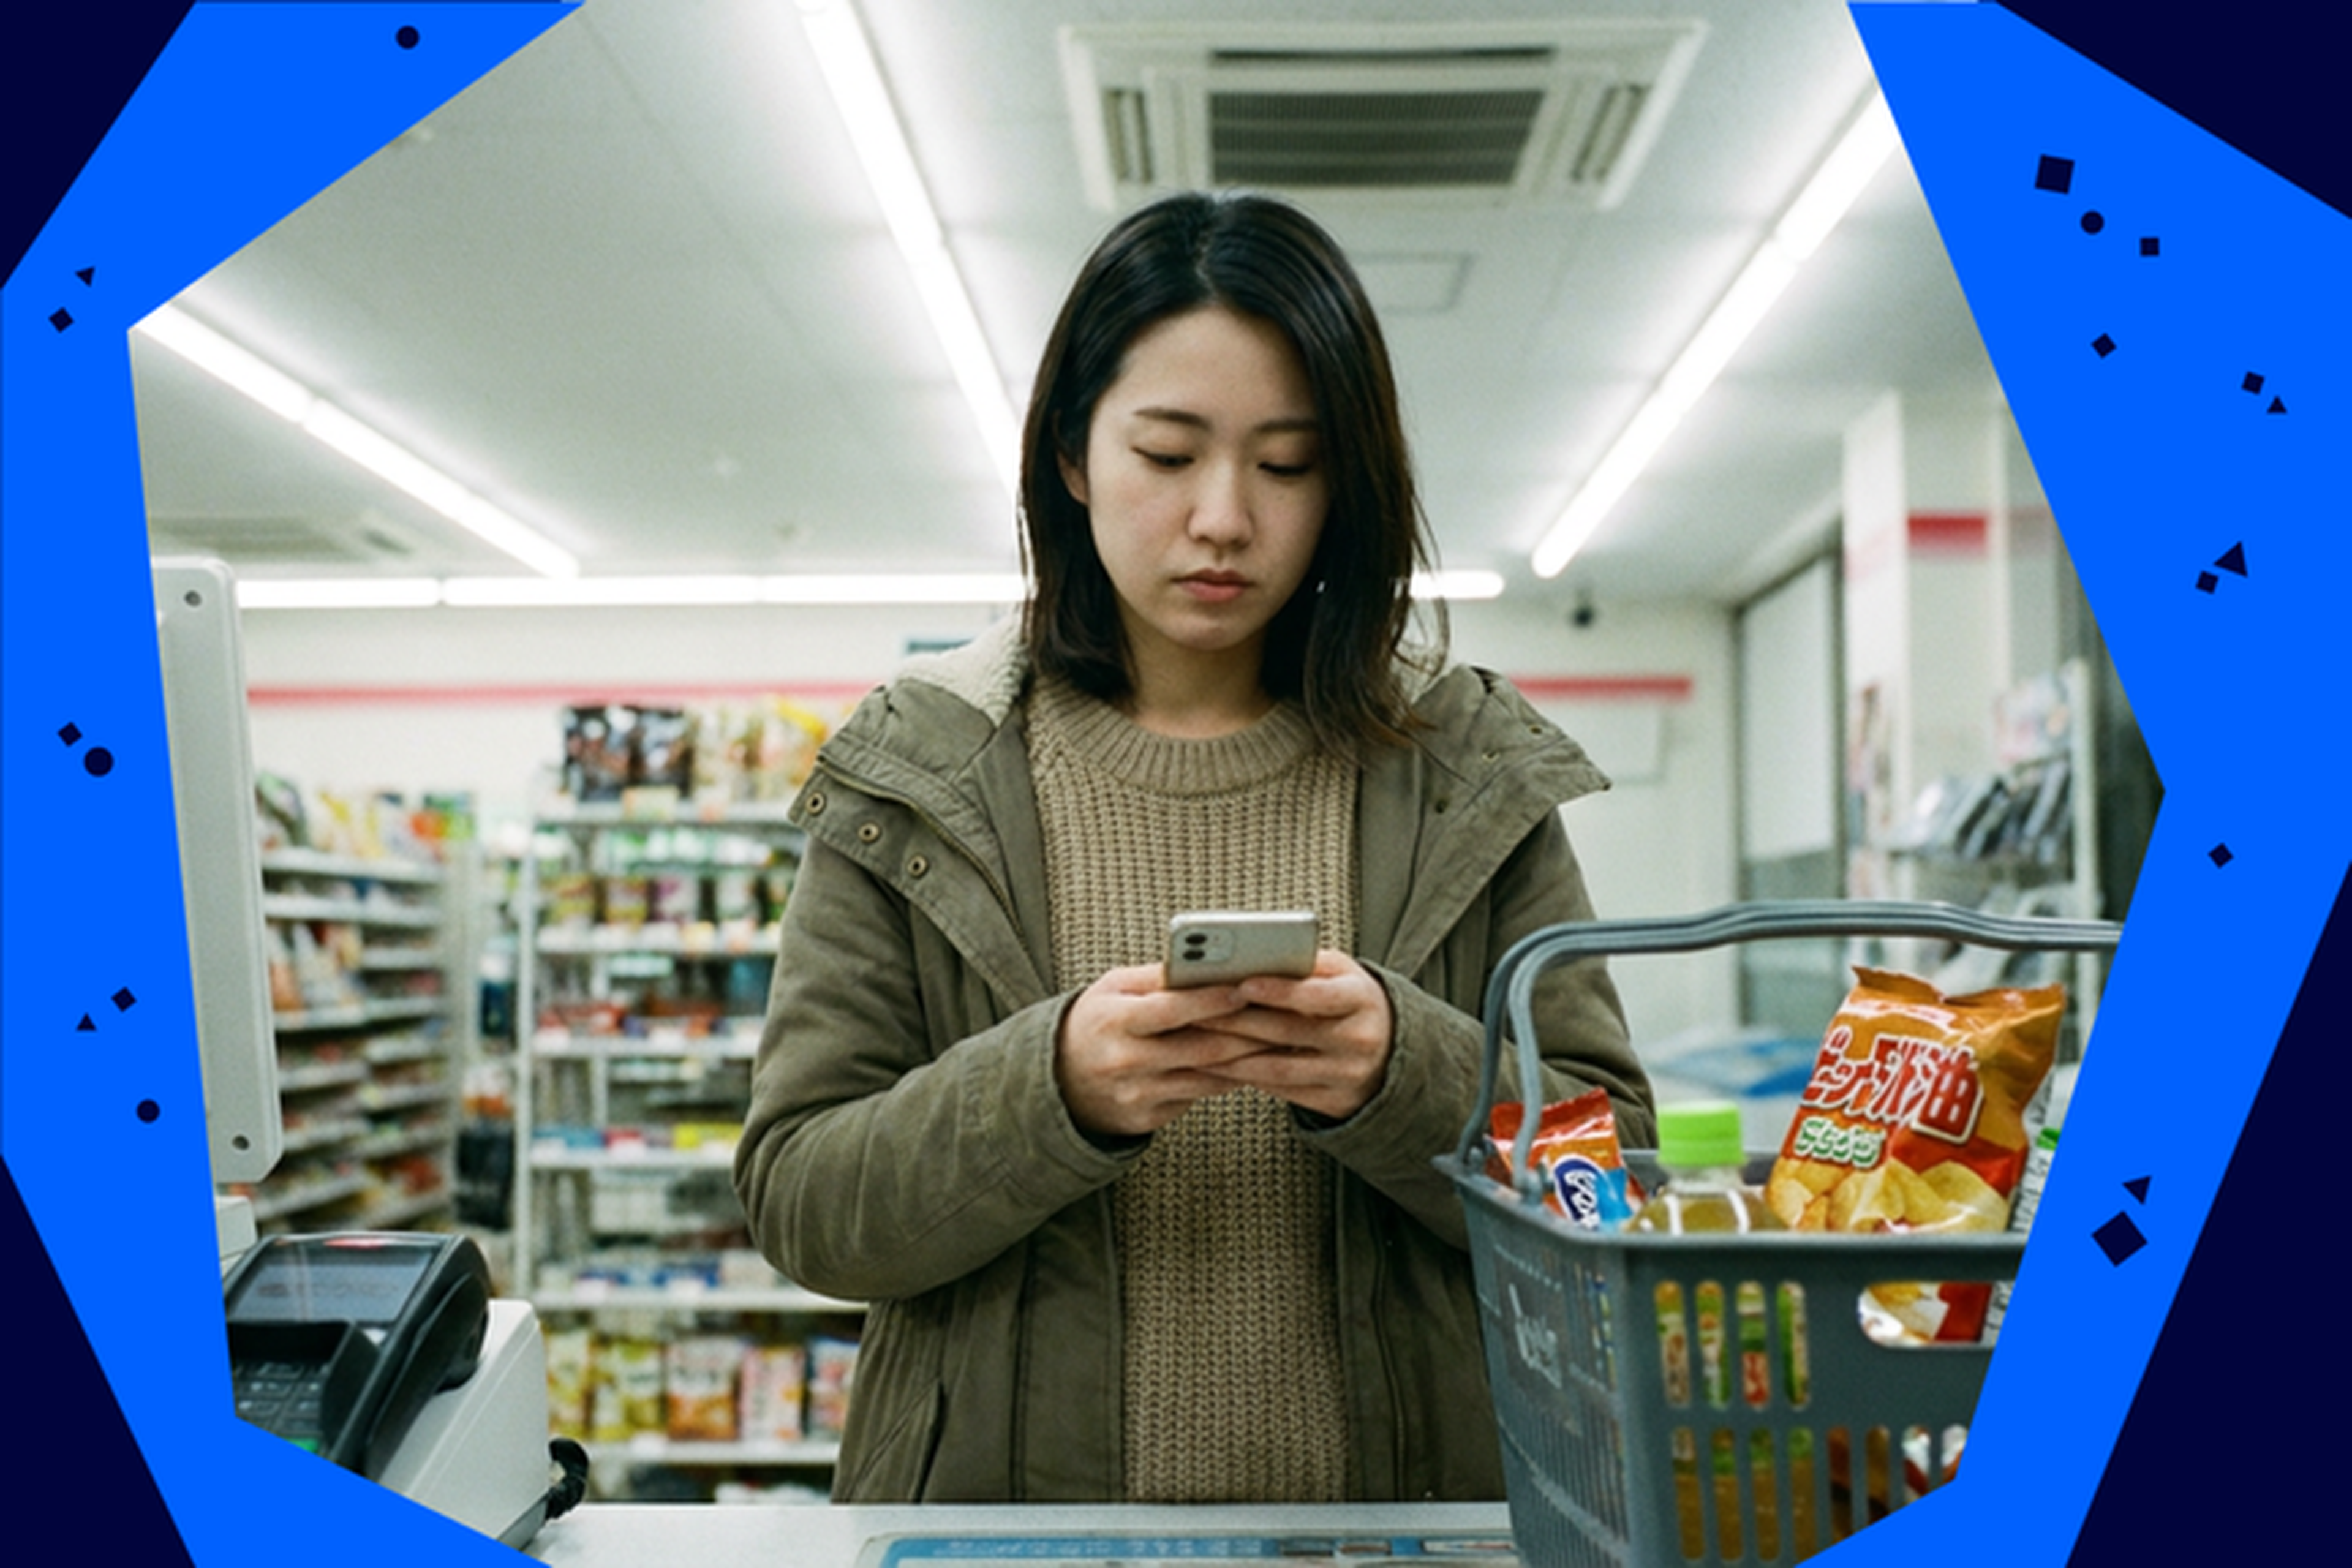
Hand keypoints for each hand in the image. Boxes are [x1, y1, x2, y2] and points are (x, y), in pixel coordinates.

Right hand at [1055, 962, 1263, 1137]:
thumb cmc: (1098, 1020)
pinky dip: (1226, 1079)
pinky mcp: (1147, 1119)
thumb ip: (1159, 977)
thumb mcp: (1115, 988)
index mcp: (1114, 1020)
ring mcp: (1137, 1095)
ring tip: (1277, 1039)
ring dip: (1246, 1059)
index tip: (1246, 988)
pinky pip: (1198, 1096)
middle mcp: (1124, 1061)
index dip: (1211, 1000)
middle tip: (1282, 1016)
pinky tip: (1250, 1064)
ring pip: (1207, 1077)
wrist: (1060, 1079)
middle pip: (1199, 1048)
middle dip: (1246, 1032)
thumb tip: (1209, 964)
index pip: (1170, 1009)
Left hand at [1192, 951, 1393, 1121]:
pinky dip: (1244, 1077)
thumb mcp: (1342, 974)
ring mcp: (1346, 1076)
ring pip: (1278, 1068)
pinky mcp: (1333, 1102)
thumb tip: (1255, 957)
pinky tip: (1215, 1066)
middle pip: (1289, 1032)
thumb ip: (1306, 965)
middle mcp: (1358, 1040)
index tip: (1242, 983)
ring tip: (1194, 1043)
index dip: (1279, 991)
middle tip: (1196, 1012)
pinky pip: (1280, 1091)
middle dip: (1237, 1021)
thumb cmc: (1351, 1001)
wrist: (1391, 1051)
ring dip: (1231, 1056)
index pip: (1318, 996)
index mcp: (1362, 1000)